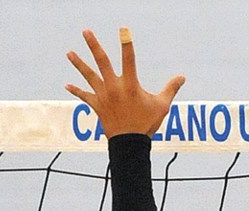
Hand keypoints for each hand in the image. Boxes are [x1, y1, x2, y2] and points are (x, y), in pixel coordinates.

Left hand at [65, 27, 184, 137]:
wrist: (129, 143)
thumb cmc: (147, 123)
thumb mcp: (162, 105)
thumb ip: (171, 89)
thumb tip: (182, 77)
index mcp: (131, 85)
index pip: (129, 59)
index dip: (127, 44)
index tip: (123, 30)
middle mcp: (114, 87)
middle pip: (102, 62)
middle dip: (94, 46)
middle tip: (86, 32)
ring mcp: (104, 96)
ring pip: (89, 76)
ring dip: (79, 63)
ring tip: (69, 53)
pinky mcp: (97, 106)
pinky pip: (85, 96)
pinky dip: (76, 91)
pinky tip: (66, 85)